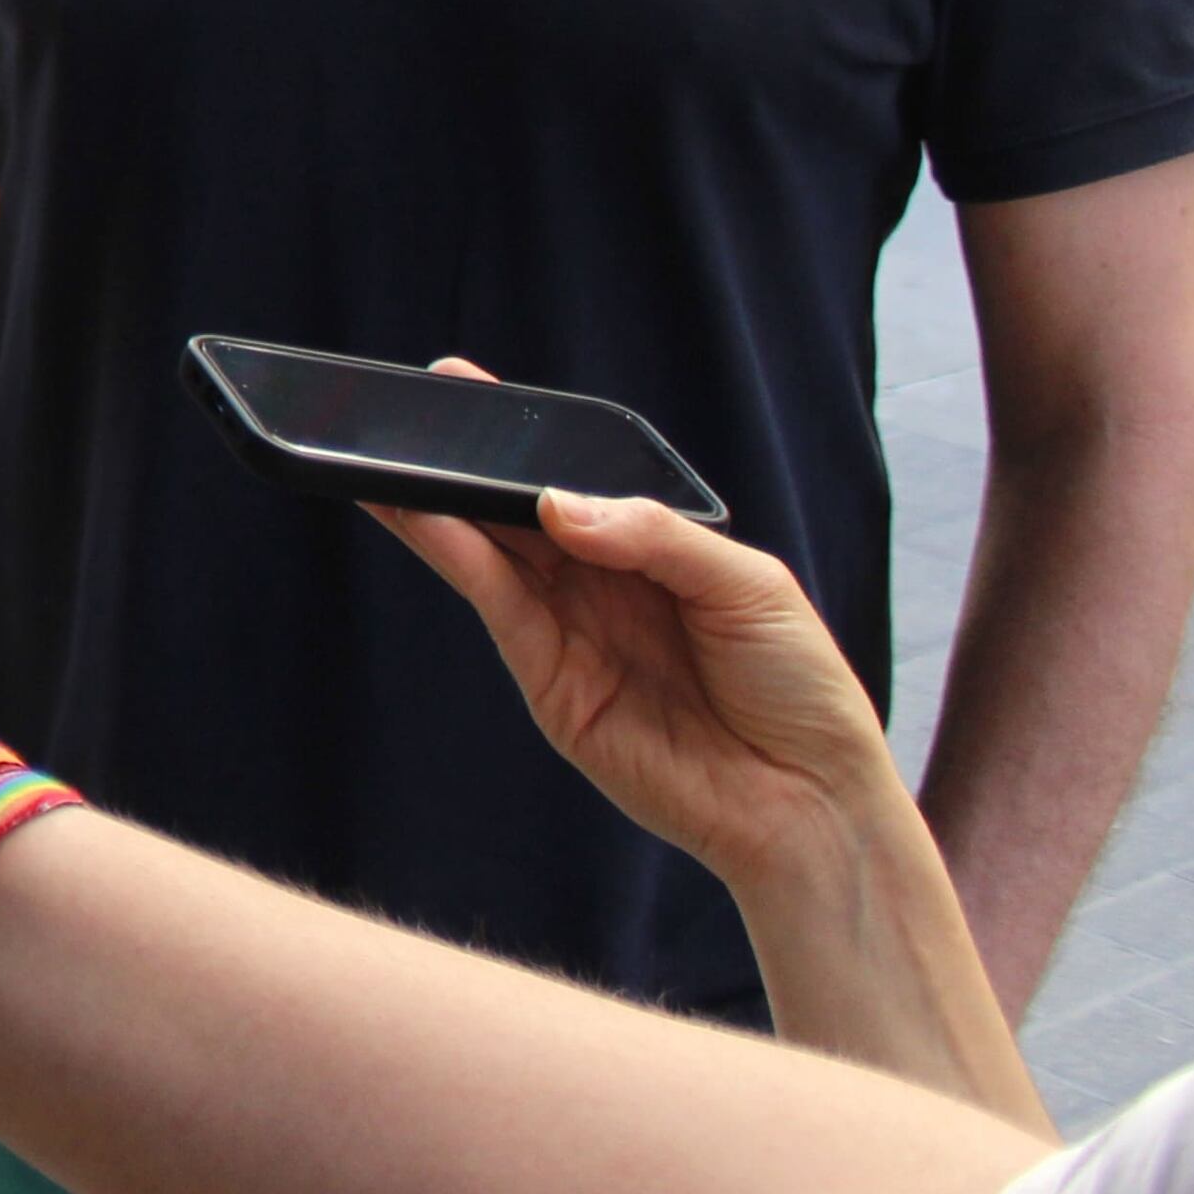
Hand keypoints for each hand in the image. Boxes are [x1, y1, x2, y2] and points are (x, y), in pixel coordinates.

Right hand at [363, 365, 906, 899]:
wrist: (809, 804)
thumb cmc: (798, 688)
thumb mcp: (748, 585)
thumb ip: (654, 535)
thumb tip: (555, 504)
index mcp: (654, 551)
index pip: (575, 484)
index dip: (523, 442)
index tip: (464, 389)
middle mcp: (602, 587)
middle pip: (515, 514)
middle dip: (462, 466)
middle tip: (405, 413)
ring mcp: (571, 634)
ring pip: (489, 553)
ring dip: (437, 506)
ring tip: (384, 459)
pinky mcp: (549, 683)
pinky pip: (495, 606)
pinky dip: (455, 557)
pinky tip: (426, 517)